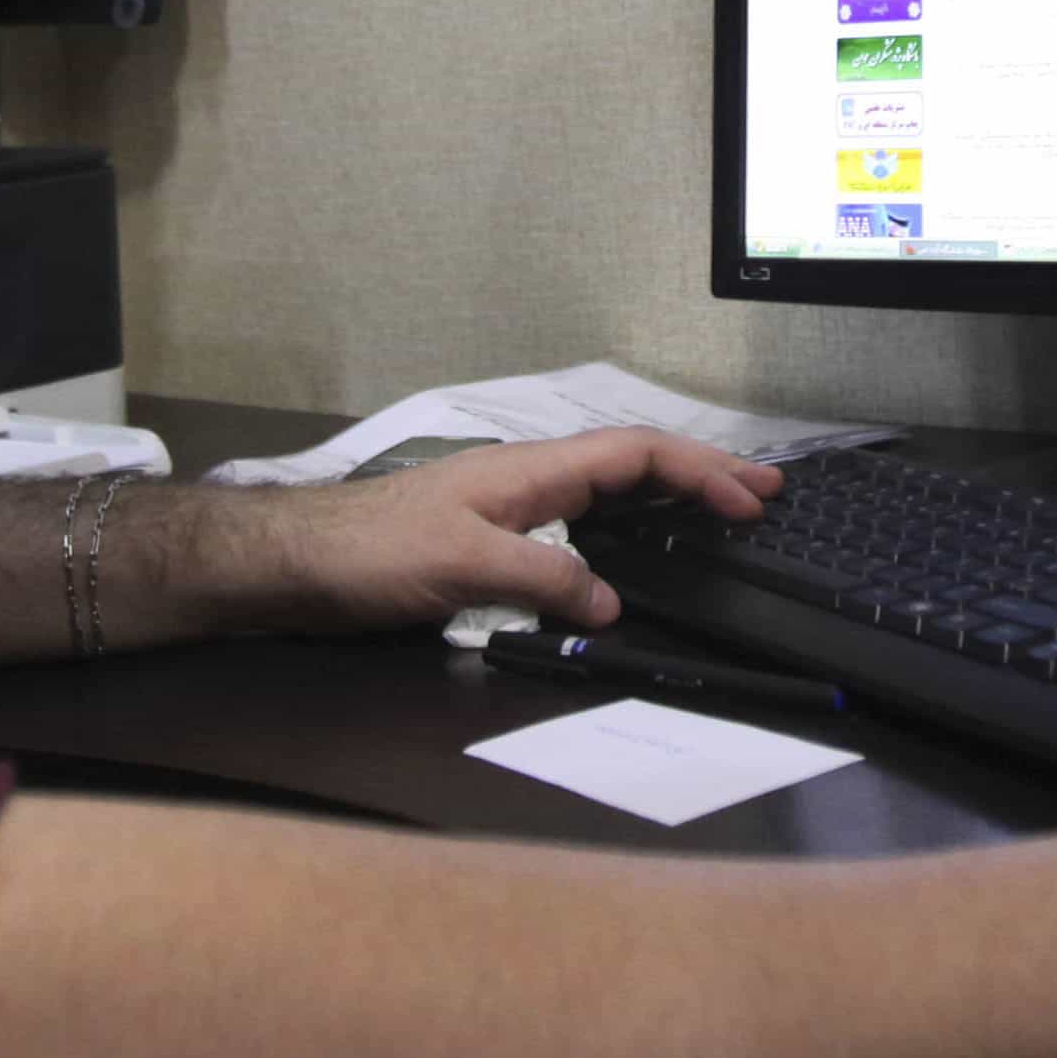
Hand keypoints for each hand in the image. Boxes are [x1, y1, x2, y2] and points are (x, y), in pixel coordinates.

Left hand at [217, 430, 778, 637]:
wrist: (294, 563)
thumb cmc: (368, 552)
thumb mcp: (464, 567)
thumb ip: (544, 579)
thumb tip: (610, 602)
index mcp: (530, 470)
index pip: (634, 456)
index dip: (699, 473)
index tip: (749, 499)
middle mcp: (527, 479)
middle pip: (632, 465)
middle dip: (701, 474)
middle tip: (762, 494)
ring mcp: (508, 506)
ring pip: (607, 491)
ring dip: (667, 498)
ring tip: (717, 513)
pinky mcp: (489, 538)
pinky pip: (577, 524)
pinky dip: (624, 529)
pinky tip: (631, 554)